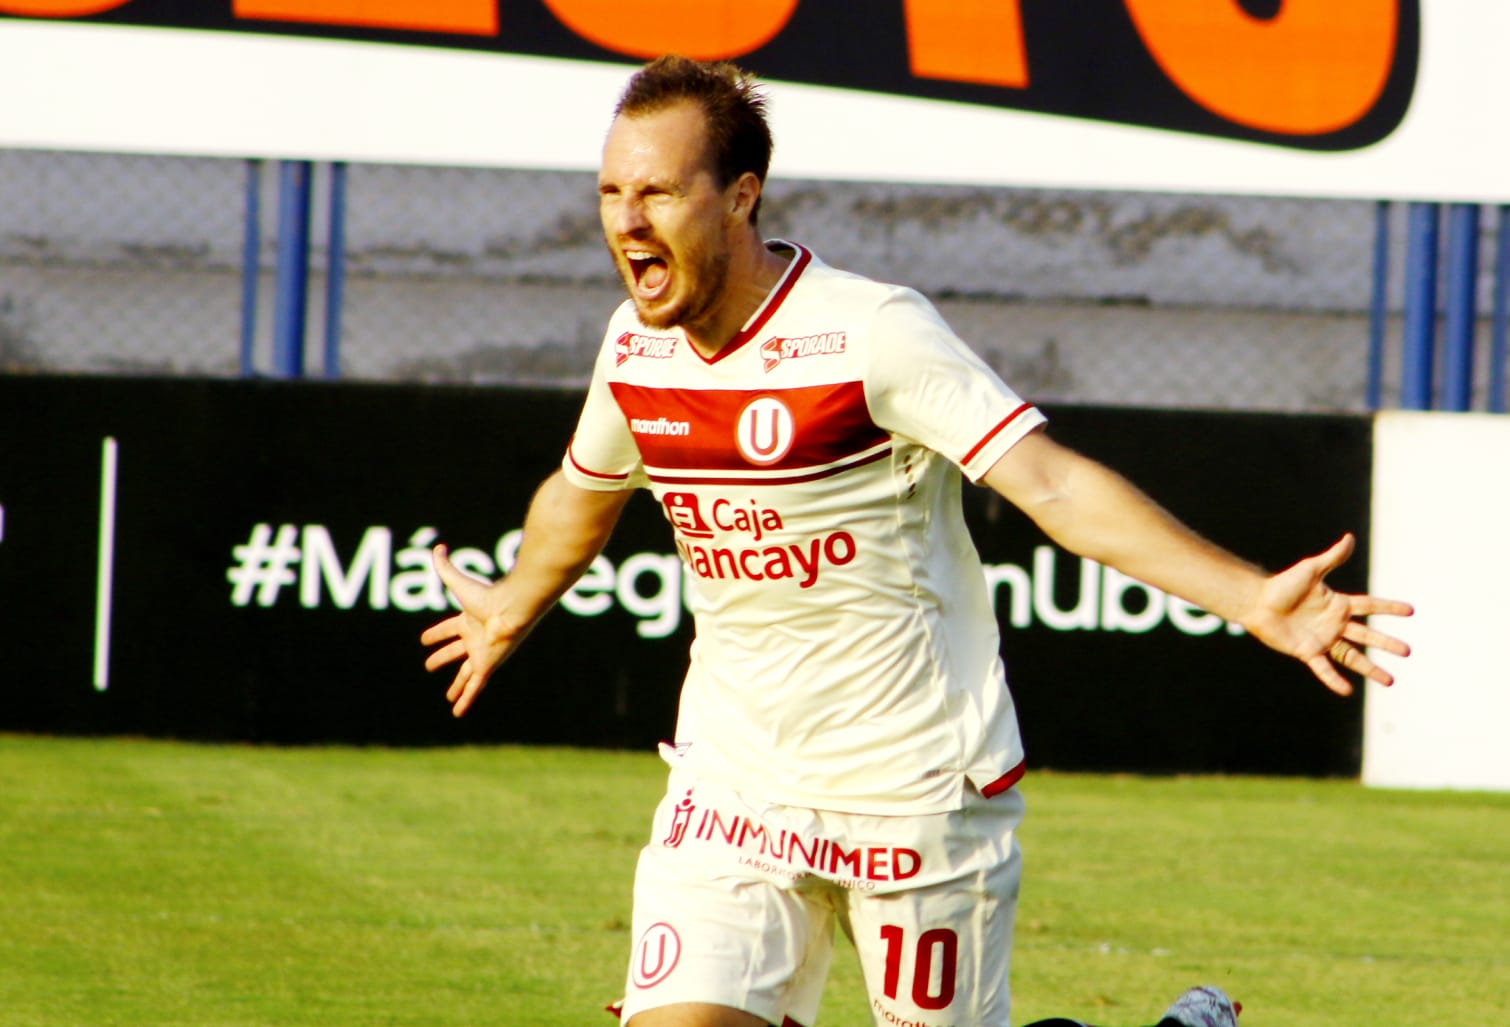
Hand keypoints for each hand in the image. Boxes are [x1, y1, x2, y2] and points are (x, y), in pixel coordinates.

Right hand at [419, 544, 519, 716]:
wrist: (511, 610)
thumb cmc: (487, 596)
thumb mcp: (458, 581)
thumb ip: (445, 566)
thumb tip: (436, 547)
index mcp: (469, 619)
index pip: (449, 629)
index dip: (436, 634)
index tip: (423, 640)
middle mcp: (476, 638)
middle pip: (456, 651)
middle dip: (443, 658)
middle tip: (428, 665)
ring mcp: (481, 653)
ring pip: (466, 674)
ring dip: (456, 686)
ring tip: (447, 697)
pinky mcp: (486, 666)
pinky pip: (474, 687)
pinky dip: (466, 700)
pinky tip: (458, 713)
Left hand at [1246, 533, 1412, 695]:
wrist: (1256, 602)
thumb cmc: (1281, 585)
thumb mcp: (1310, 570)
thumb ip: (1332, 558)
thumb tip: (1350, 538)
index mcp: (1338, 604)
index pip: (1369, 606)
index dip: (1389, 608)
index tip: (1410, 611)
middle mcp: (1334, 623)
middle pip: (1366, 635)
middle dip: (1386, 643)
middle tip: (1407, 651)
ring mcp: (1322, 639)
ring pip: (1352, 656)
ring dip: (1370, 668)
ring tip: (1389, 681)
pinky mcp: (1307, 652)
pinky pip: (1324, 668)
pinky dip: (1334, 680)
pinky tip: (1348, 690)